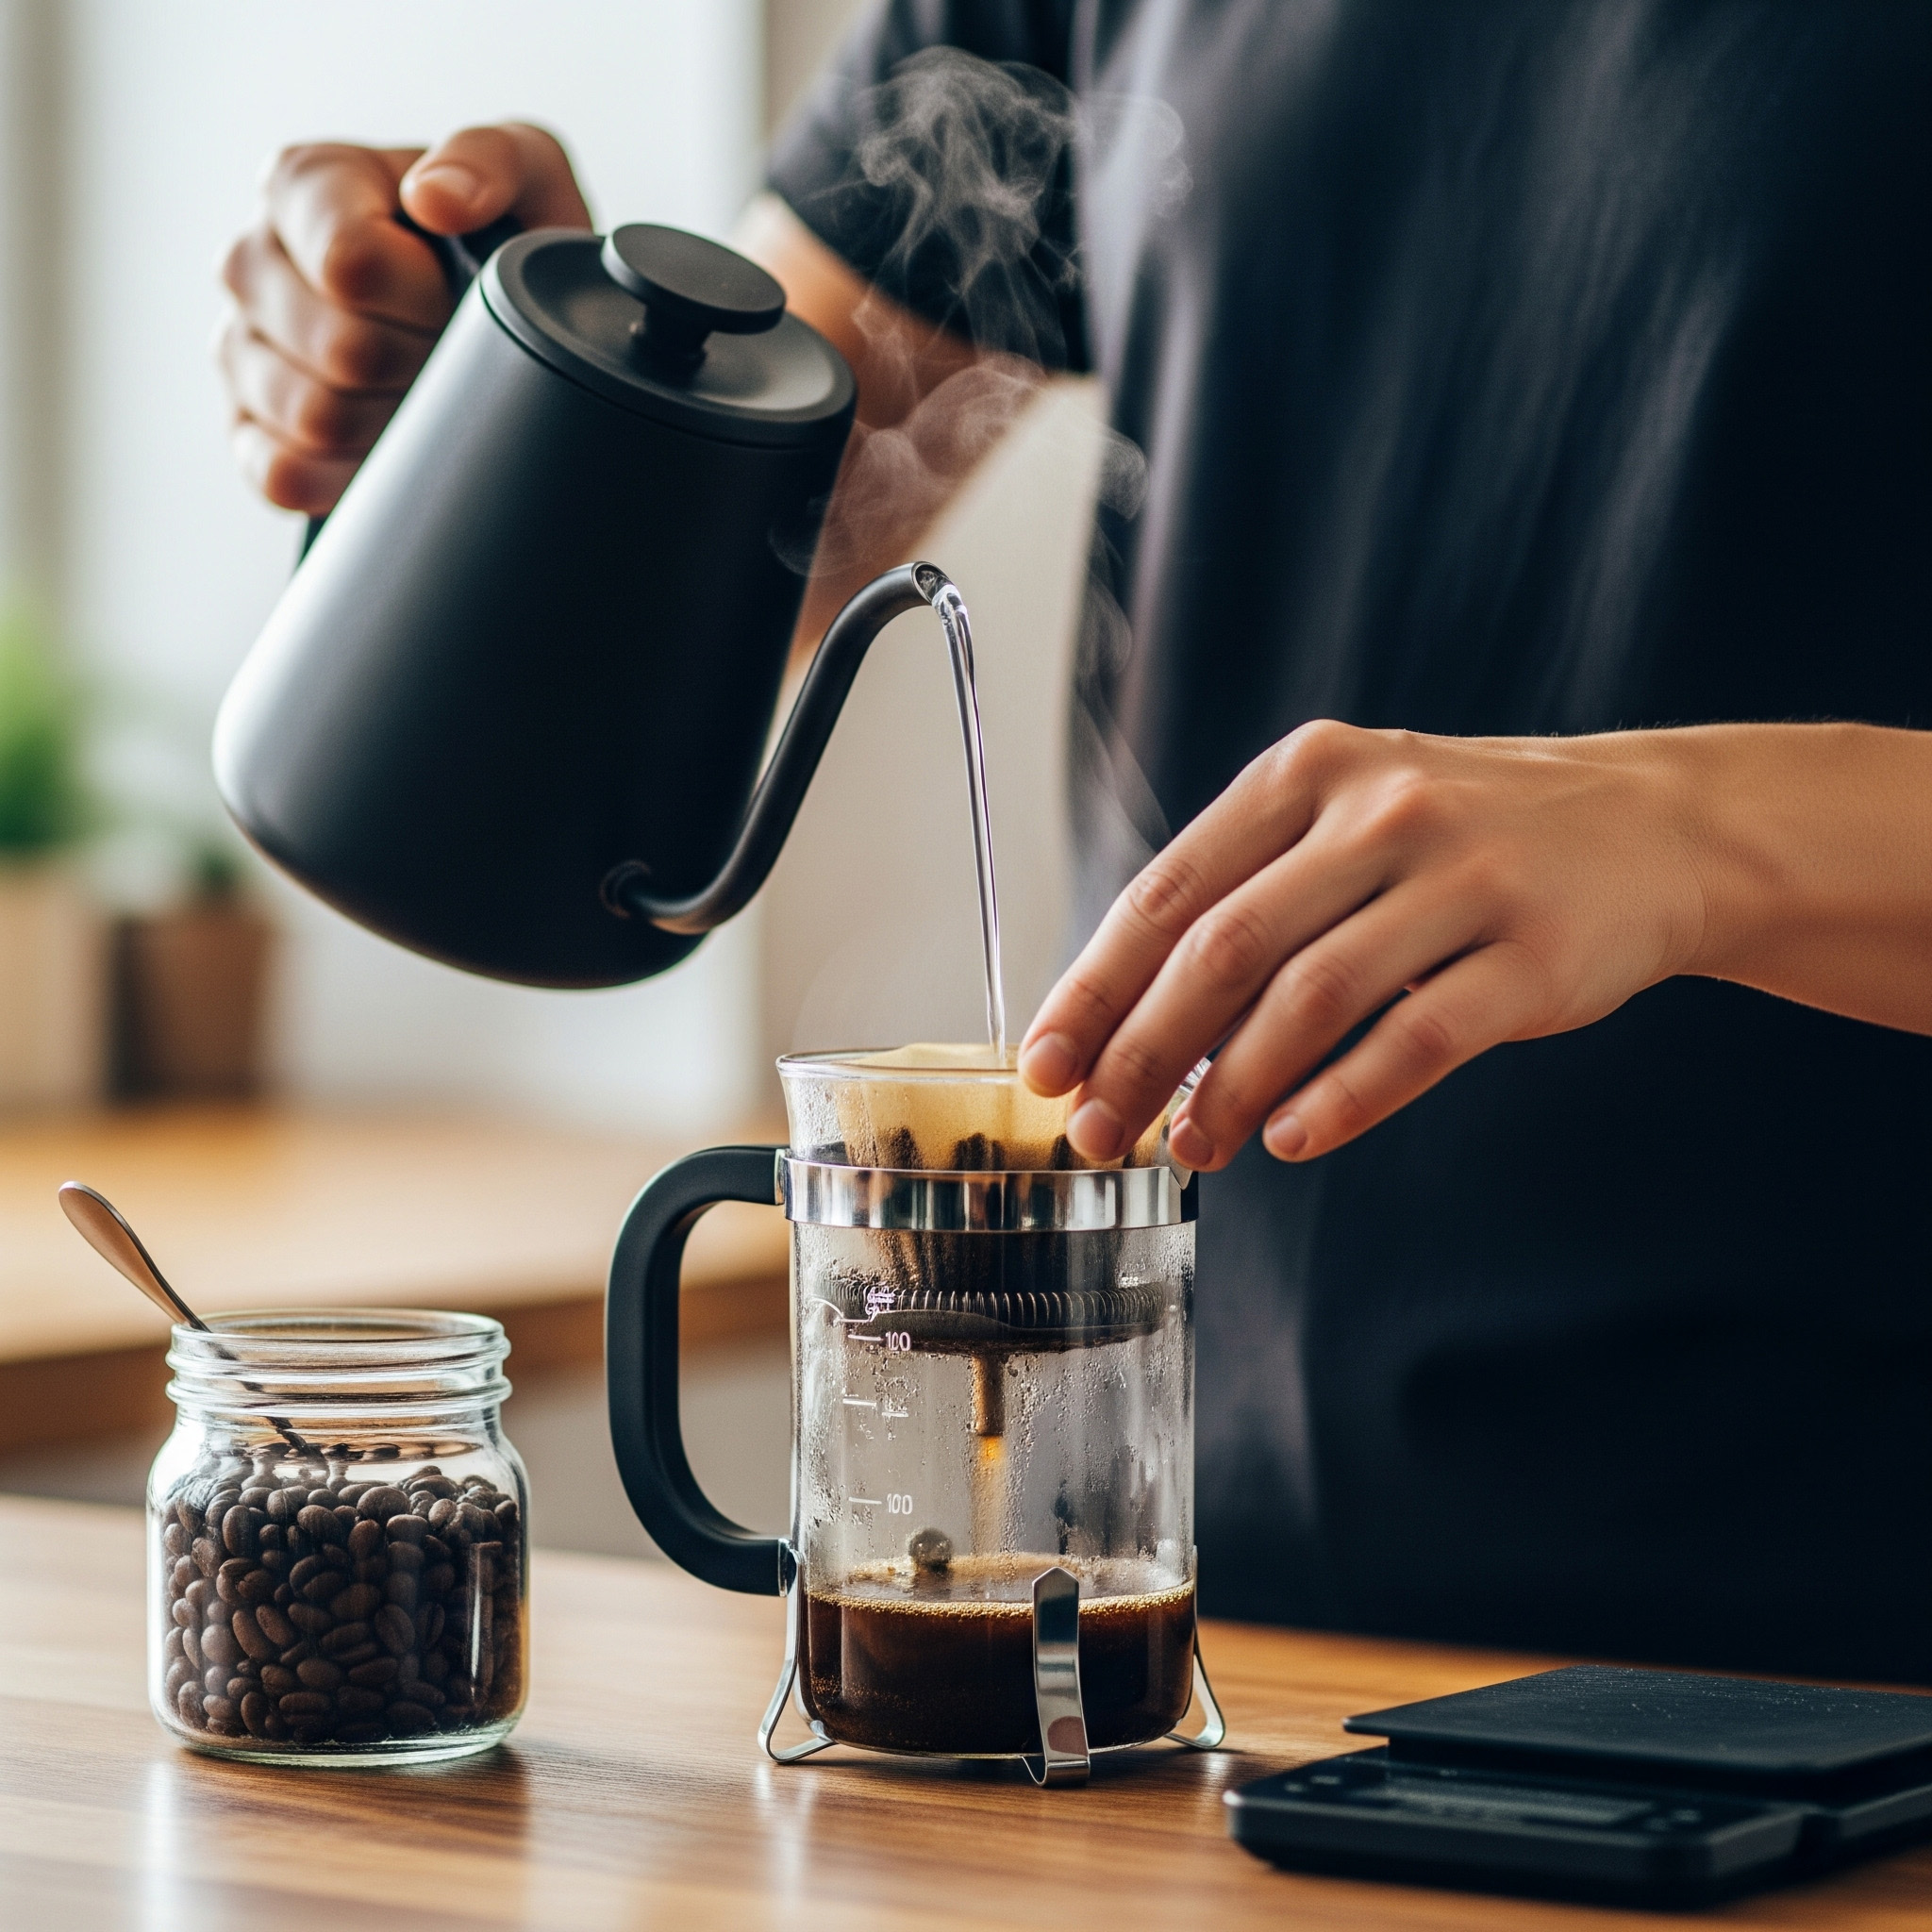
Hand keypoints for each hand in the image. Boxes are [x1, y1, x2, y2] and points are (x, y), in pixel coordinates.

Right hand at [218, 124, 590, 514]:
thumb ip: (490, 160)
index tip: (459, 298)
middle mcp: (253, 260)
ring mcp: (239, 349)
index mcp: (303, 185)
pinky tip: (389, 446)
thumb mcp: (526, 176)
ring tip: (425, 391)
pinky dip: (352, 475)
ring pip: (313, 418)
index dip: (424, 300)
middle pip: (339, 349)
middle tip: (454, 353)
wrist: (496, 323)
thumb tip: (436, 197)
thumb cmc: (501, 242)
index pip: (348, 262)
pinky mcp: (245, 430)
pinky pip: (283, 474)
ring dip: (394, 420)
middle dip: (420, 363)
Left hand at [1019, 720, 1715, 1168]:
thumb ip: (1251, 897)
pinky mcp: (1533, 955)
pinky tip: (1293, 1140)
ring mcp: (1465, 877)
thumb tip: (1128, 1021)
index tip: (1046, 1062)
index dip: (1096, 986)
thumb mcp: (1351, 820)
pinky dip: (1343, 1098)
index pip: (1170, 890)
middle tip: (1099, 1129)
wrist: (1658, 829)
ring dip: (1234, 1088)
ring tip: (1191, 1147)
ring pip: (1312, 999)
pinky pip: (1417, 1040)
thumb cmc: (1467, 840)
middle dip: (1144, 1053)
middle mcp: (1381, 810)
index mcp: (1309, 772)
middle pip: (1226, 948)